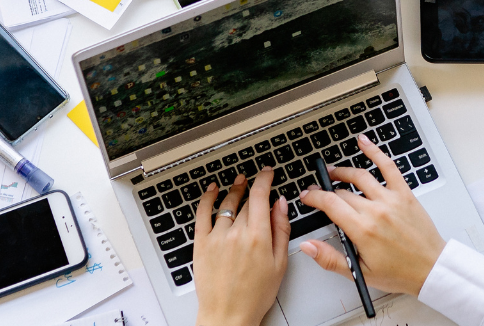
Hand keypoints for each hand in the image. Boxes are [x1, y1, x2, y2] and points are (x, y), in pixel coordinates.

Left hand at [194, 169, 289, 325]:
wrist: (227, 314)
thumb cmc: (254, 295)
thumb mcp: (279, 264)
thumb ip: (281, 230)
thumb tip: (281, 206)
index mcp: (258, 237)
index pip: (261, 196)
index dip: (265, 179)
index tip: (267, 172)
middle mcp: (236, 233)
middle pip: (246, 202)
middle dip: (253, 189)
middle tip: (257, 182)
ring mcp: (216, 237)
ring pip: (226, 204)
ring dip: (234, 191)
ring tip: (238, 183)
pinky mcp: (201, 243)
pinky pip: (202, 213)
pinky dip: (207, 198)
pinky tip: (211, 190)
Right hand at [297, 134, 445, 295]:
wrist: (430, 268)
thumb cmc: (399, 272)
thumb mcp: (359, 272)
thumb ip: (330, 258)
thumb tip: (308, 246)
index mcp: (363, 230)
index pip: (329, 204)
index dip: (314, 197)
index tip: (307, 197)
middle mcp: (376, 211)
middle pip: (342, 192)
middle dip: (326, 190)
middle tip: (318, 191)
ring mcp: (391, 199)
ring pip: (360, 176)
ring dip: (343, 171)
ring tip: (333, 172)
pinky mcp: (404, 194)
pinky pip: (388, 167)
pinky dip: (375, 152)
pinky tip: (364, 142)